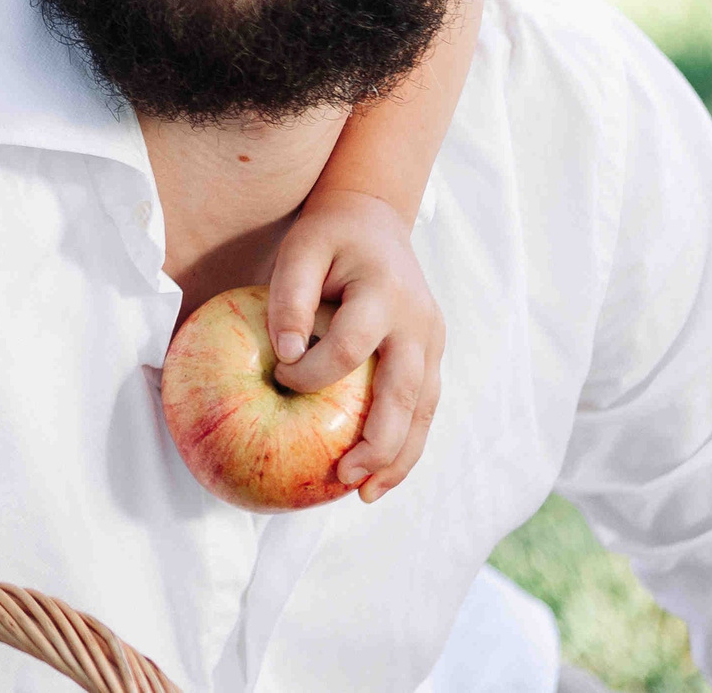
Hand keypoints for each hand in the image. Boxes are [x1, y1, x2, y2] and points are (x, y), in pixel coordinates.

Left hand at [265, 188, 442, 504]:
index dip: (313, 370)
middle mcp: (418, 322)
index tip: (279, 376)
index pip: (351, 346)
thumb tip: (286, 356)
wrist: (375, 217)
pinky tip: (380, 473)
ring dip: (400, 456)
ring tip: (367, 493)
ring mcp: (432, 341)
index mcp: (385, 292)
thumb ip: (291, 298)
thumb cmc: (329, 235)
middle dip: (379, 442)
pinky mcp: (431, 354)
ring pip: (424, 409)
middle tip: (345, 479)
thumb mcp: (301, 249)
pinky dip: (406, 442)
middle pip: (405, 393)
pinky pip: (423, 406)